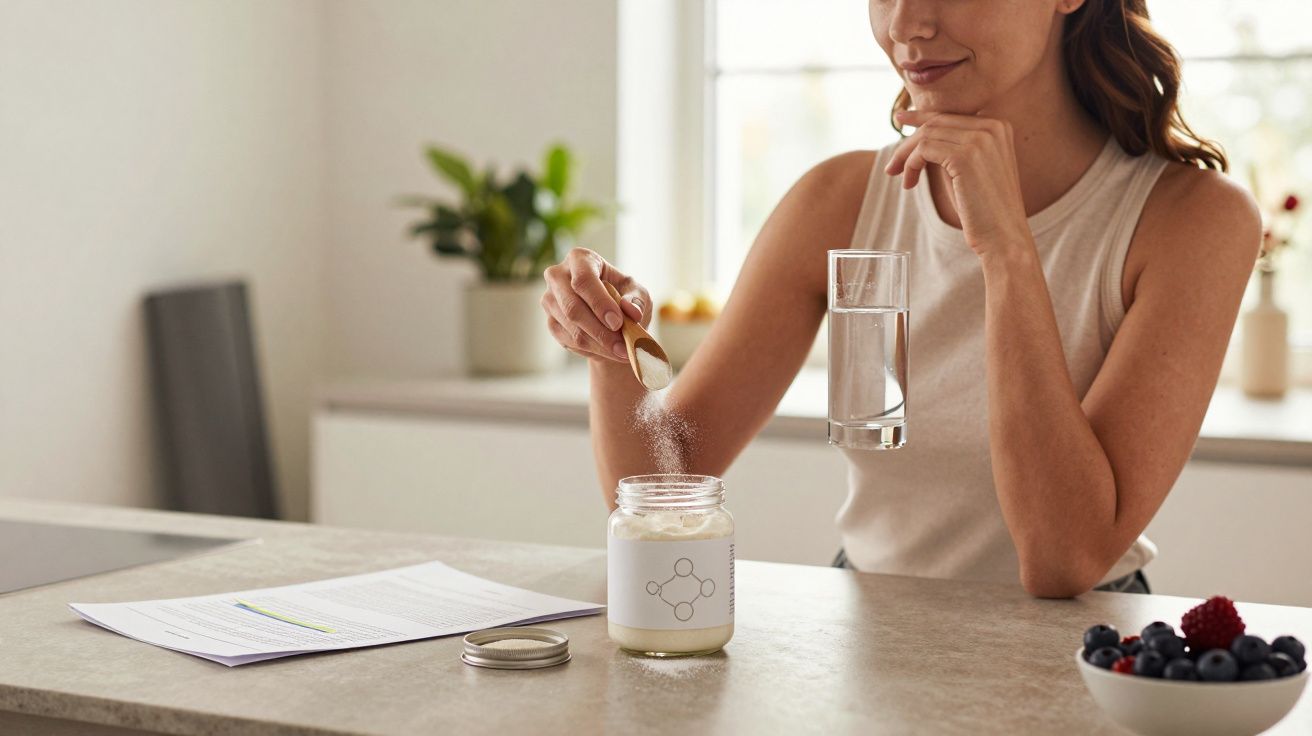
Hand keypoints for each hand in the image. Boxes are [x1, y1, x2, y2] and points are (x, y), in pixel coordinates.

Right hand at [541, 248, 650, 362]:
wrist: (610, 318)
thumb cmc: (624, 297)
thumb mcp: (637, 292)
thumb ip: (637, 300)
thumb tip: (632, 312)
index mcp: (580, 259)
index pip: (583, 279)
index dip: (600, 303)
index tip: (618, 323)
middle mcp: (558, 276)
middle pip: (572, 306)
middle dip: (600, 330)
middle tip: (623, 346)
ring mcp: (550, 300)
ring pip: (572, 328)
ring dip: (600, 344)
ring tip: (623, 352)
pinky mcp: (550, 322)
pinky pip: (570, 341)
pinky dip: (594, 350)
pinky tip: (610, 351)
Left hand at [884, 110, 1030, 255]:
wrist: (1004, 236)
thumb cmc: (984, 209)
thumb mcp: (969, 170)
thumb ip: (952, 148)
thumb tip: (919, 137)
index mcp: (998, 126)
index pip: (950, 114)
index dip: (922, 116)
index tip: (900, 118)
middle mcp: (992, 126)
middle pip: (936, 122)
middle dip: (908, 142)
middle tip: (892, 165)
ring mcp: (980, 139)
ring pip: (926, 135)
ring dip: (905, 156)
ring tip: (896, 175)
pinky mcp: (965, 156)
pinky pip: (923, 150)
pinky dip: (911, 165)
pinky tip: (909, 184)